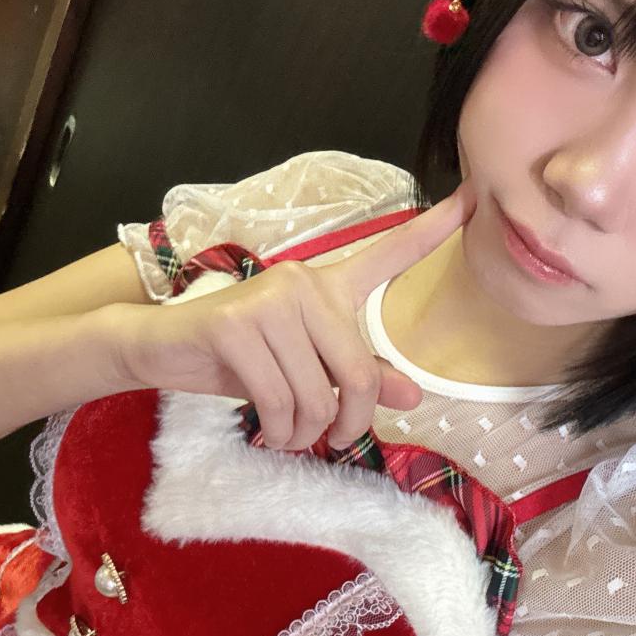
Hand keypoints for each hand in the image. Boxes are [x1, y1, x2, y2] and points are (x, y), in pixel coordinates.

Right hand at [111, 181, 475, 449]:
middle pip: (359, 374)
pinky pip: (280, 401)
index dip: (432, 228)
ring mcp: (269, 300)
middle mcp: (303, 282)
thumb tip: (414, 396)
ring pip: (318, 396)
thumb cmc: (241, 359)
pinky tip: (268, 428)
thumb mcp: (307, 372)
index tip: (472, 197)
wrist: (163, 349)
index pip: (387, 253)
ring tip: (289, 432)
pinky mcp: (235, 325)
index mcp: (327, 286)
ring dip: (306, 432)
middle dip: (349, 423)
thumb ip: (360, 378)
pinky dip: (279, 431)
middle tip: (331, 438)